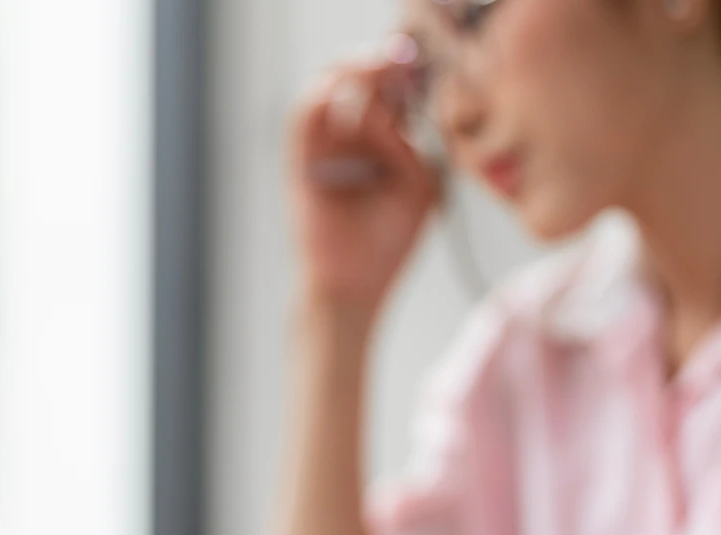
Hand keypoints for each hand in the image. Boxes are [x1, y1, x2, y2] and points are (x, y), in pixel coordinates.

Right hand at [293, 61, 438, 315]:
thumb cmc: (385, 247)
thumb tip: (385, 116)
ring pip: (327, 90)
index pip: (388, 94)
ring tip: (376, 72)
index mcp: (382, 146)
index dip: (402, 75)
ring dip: (351, 75)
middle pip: (357, 84)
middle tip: (398, 60)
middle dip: (378, 67)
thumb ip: (408, 149)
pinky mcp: (300, 164)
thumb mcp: (418, 190)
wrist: (353, 288)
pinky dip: (323, 101)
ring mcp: (323, 152)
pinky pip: (303, 119)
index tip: (420, 67)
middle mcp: (350, 143)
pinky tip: (353, 103)